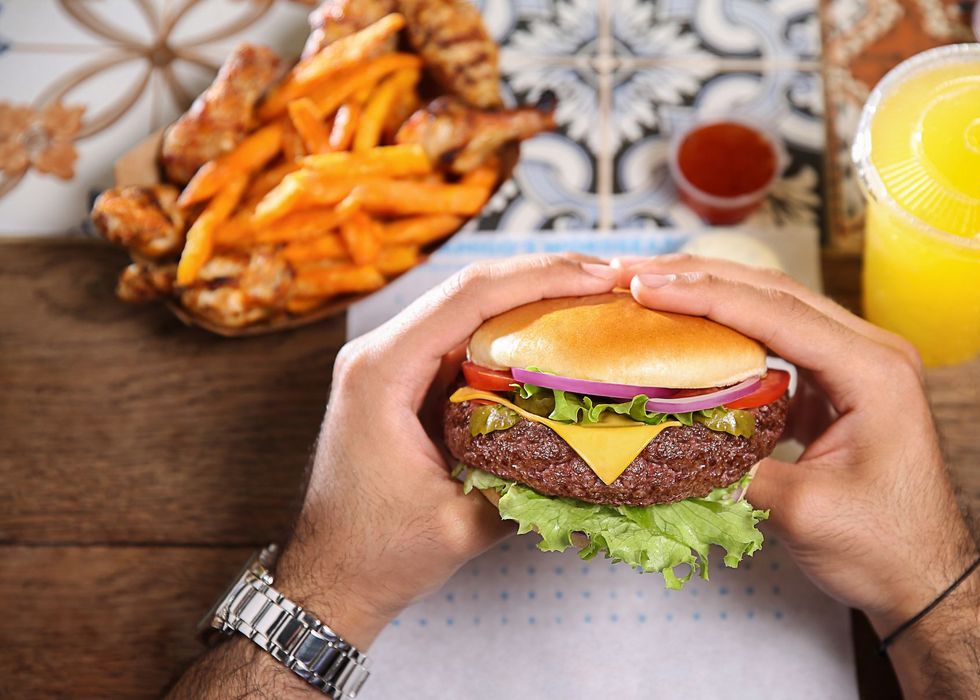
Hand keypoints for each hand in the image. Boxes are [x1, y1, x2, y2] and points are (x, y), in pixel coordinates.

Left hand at [275, 254, 619, 647]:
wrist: (330, 576)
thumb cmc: (379, 554)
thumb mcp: (464, 525)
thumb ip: (530, 487)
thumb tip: (605, 458)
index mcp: (381, 371)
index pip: (469, 296)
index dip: (542, 277)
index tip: (600, 276)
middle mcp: (381, 352)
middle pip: (473, 288)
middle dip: (547, 275)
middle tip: (614, 278)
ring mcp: (393, 362)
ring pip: (472, 307)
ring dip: (535, 298)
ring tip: (598, 296)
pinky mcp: (409, 380)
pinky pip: (467, 338)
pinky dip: (517, 331)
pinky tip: (562, 335)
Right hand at [612, 255, 977, 630]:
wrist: (925, 579)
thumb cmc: (883, 549)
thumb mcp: (802, 512)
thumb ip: (734, 467)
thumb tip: (663, 437)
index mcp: (874, 372)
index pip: (778, 315)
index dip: (706, 296)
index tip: (646, 286)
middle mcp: (871, 353)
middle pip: (775, 294)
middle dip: (701, 278)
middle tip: (633, 273)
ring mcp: (857, 365)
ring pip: (776, 310)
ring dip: (713, 297)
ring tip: (650, 288)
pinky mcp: (839, 385)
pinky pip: (780, 342)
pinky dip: (731, 333)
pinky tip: (689, 332)